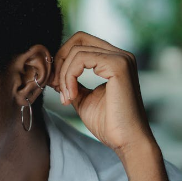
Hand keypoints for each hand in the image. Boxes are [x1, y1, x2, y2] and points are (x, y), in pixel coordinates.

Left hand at [49, 32, 153, 157]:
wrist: (126, 141)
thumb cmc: (108, 124)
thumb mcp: (83, 98)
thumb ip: (72, 82)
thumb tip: (55, 71)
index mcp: (114, 60)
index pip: (81, 42)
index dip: (62, 59)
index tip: (55, 84)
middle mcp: (120, 55)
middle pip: (79, 39)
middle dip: (60, 60)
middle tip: (55, 85)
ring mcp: (121, 58)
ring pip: (77, 50)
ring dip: (63, 75)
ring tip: (66, 97)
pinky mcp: (118, 65)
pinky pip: (81, 59)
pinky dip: (69, 77)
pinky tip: (71, 96)